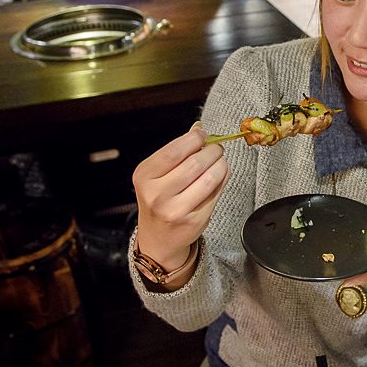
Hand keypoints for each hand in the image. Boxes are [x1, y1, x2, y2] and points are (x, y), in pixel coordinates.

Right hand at [132, 123, 228, 270]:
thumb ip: (177, 152)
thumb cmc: (159, 200)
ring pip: (209, 178)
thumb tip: (198, 128)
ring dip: (221, 164)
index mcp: (145, 177)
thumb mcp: (156, 175)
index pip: (173, 152)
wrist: (158, 238)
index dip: (193, 139)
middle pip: (194, 164)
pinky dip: (222, 180)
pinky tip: (219, 176)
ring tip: (219, 161)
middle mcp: (157, 195)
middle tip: (216, 148)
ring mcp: (176, 210)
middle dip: (211, 151)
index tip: (203, 135)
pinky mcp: (194, 221)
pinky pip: (216, 193)